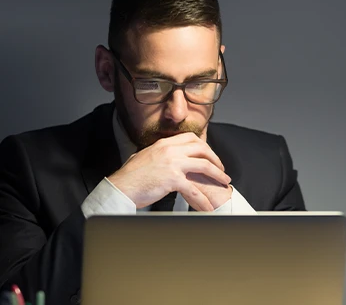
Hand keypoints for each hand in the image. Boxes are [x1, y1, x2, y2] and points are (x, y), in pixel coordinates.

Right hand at [108, 132, 230, 210]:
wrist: (121, 187)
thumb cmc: (131, 175)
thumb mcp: (145, 156)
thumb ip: (159, 153)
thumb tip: (166, 155)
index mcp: (164, 143)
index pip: (191, 137)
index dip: (204, 146)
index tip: (209, 155)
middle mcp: (170, 150)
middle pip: (202, 148)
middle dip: (215, 158)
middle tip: (221, 168)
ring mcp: (172, 163)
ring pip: (204, 166)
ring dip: (217, 174)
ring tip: (224, 182)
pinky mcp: (172, 179)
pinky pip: (194, 190)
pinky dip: (203, 200)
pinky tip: (207, 207)